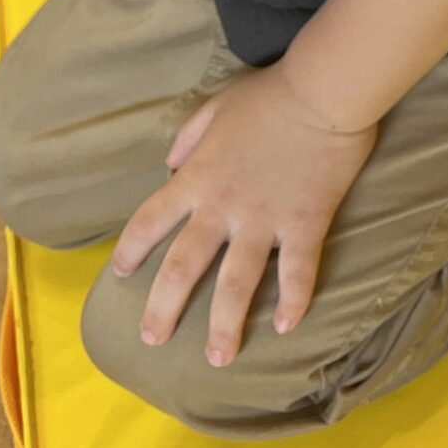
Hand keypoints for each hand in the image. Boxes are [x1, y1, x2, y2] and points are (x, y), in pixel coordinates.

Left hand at [111, 62, 377, 365]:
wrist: (324, 90)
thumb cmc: (271, 93)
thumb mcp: (216, 105)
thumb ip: (189, 137)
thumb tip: (171, 164)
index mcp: (196, 178)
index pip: (149, 221)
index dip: (131, 250)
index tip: (122, 273)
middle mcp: (222, 208)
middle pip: (183, 268)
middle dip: (163, 308)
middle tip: (152, 339)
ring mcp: (265, 220)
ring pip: (236, 284)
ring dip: (224, 325)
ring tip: (218, 358)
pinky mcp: (306, 222)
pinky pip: (298, 270)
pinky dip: (294, 300)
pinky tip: (288, 326)